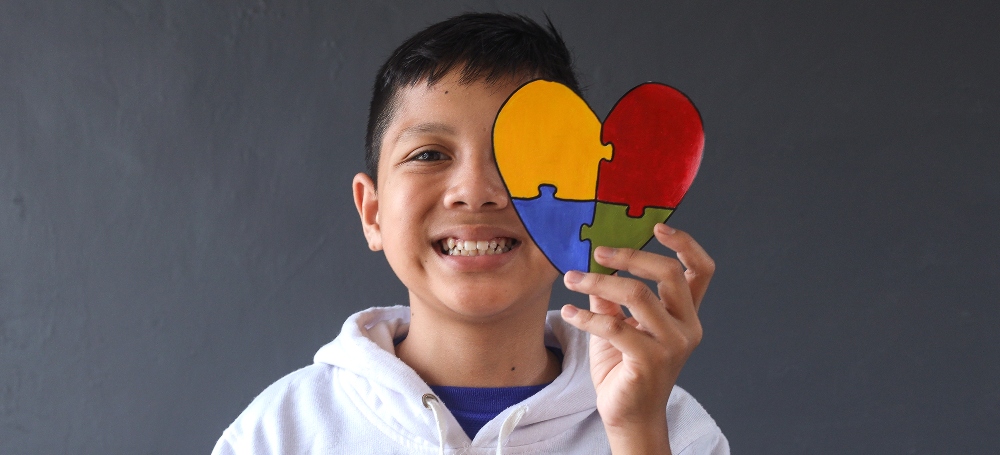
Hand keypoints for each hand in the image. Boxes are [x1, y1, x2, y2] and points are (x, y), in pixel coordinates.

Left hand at [560, 224, 713, 453]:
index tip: (657, 228)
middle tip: (597, 253)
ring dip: (599, 282)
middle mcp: (686, 327)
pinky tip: (569, 313)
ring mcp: (671, 345)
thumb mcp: (618, 323)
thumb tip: (595, 261)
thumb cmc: (624, 368)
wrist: (628, 415)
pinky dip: (586, 316)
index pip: (700, 271)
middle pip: (668, 274)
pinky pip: (614, 326)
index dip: (685, 244)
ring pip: (638, 295)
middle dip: (630, 256)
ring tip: (572, 279)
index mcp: (686, 314)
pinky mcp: (649, 362)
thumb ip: (612, 295)